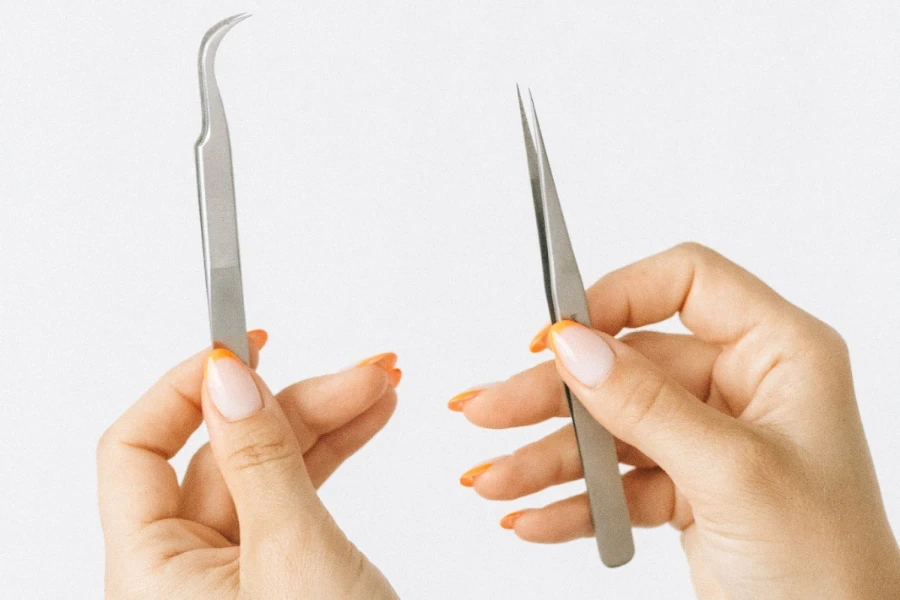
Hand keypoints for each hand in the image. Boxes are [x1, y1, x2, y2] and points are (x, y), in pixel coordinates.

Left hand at [98, 331, 399, 598]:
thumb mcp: (295, 558)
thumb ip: (261, 462)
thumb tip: (228, 379)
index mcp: (151, 575)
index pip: (136, 450)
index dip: (185, 390)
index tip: (241, 349)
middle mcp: (182, 573)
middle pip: (223, 452)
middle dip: (294, 404)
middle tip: (358, 374)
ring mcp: (234, 573)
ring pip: (268, 469)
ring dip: (326, 422)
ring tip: (380, 388)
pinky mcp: (278, 573)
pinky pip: (296, 496)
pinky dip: (334, 456)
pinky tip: (368, 423)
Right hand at [451, 243, 899, 598]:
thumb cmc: (830, 569)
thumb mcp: (734, 474)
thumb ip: (648, 405)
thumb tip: (576, 346)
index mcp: (780, 354)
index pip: (686, 283)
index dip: (617, 297)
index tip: (557, 336)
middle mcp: (742, 385)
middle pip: (627, 362)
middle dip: (553, 396)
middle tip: (488, 411)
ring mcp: (709, 436)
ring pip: (610, 425)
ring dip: (547, 456)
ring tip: (494, 481)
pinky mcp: (685, 484)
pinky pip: (614, 478)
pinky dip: (571, 499)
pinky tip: (533, 515)